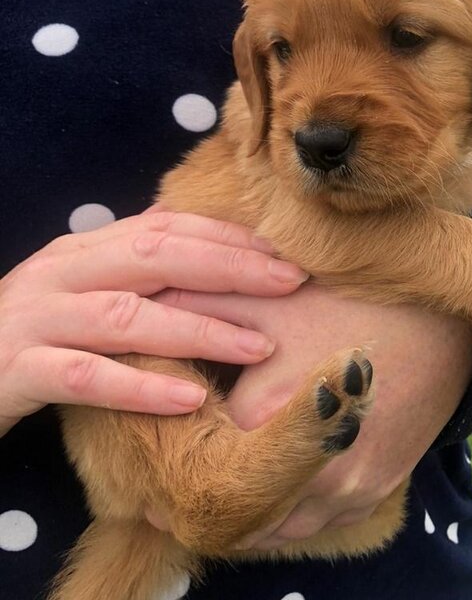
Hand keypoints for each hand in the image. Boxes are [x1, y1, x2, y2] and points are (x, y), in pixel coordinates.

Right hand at [0, 210, 307, 438]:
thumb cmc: (37, 328)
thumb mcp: (87, 287)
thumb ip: (139, 271)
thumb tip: (215, 256)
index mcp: (86, 248)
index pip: (168, 227)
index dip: (229, 237)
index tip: (284, 253)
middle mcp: (63, 272)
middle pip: (157, 258)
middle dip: (230, 268)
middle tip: (291, 282)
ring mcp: (39, 318)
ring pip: (130, 316)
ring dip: (202, 328)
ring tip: (261, 345)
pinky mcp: (19, 370)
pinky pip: (88, 377)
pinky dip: (143, 385)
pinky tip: (191, 397)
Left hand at [155, 282, 471, 547]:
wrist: (449, 320)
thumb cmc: (357, 302)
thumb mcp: (277, 297)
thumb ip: (208, 300)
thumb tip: (151, 302)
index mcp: (268, 421)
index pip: (193, 466)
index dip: (164, 460)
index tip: (147, 456)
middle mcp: (306, 471)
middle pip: (229, 515)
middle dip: (197, 501)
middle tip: (171, 481)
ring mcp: (346, 489)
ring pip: (273, 529)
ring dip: (244, 514)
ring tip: (223, 480)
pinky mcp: (375, 491)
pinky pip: (316, 524)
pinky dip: (288, 511)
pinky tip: (277, 479)